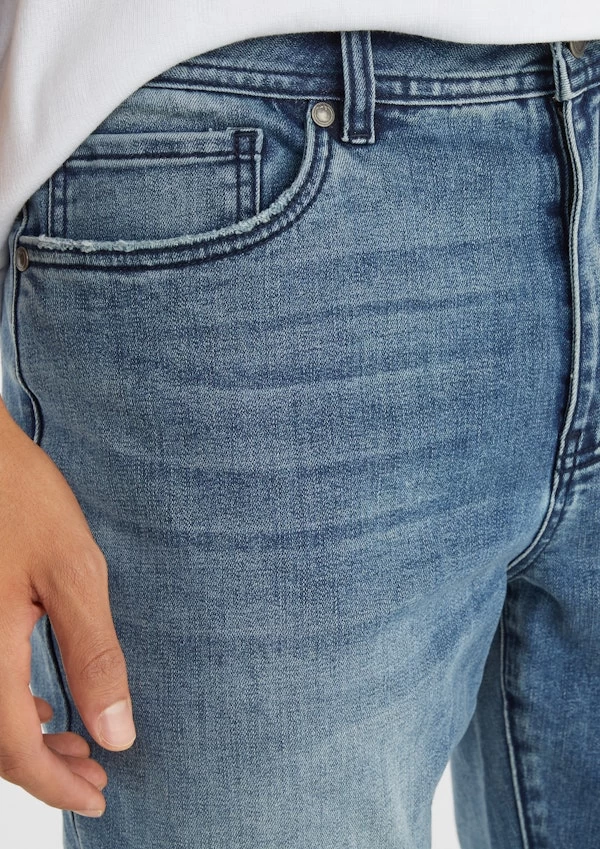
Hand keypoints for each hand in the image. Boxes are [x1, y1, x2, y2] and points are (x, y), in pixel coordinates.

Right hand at [0, 397, 135, 816]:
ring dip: (24, 741)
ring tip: (74, 743)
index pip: (14, 751)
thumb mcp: (73, 571)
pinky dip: (6, 707)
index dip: (56, 784)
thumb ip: (93, 653)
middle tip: (94, 776)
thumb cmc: (20, 498)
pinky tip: (35, 700)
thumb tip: (116, 732)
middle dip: (44, 769)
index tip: (97, 796)